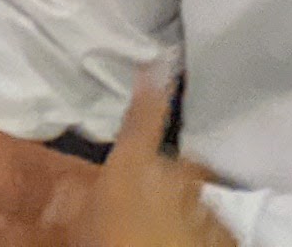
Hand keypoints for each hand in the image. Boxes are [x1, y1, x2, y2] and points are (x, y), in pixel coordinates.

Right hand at [92, 73, 218, 246]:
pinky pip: (215, 221)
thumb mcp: (83, 220)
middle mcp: (171, 176)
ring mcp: (203, 203)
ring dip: (185, 203)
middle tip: (149, 198)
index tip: (158, 62)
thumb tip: (66, 185)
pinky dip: (206, 229)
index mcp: (131, 165)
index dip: (150, 91)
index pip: (140, 119)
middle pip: (175, 164)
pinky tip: (190, 241)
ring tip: (168, 228)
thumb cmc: (113, 243)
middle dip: (167, 173)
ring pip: (195, 194)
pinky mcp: (226, 231)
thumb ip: (80, 193)